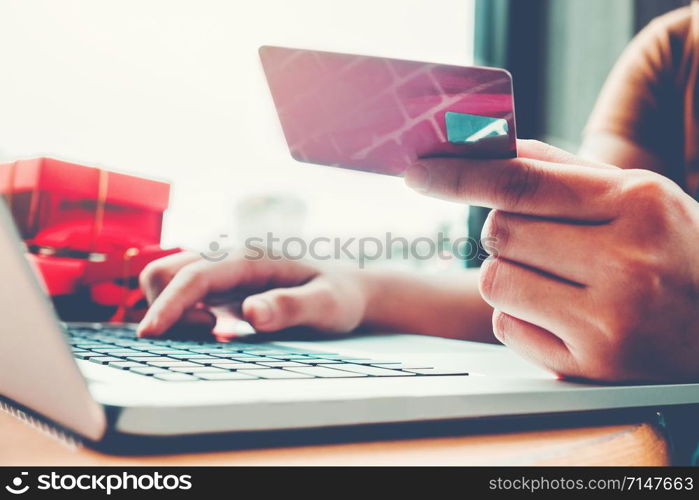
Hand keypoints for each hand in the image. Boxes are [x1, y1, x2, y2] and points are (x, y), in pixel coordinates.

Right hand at [137, 251, 368, 337]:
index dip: (169, 305)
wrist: (346, 289)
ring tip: (214, 330)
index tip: (150, 335)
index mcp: (251, 257)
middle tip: (210, 332)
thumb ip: (292, 307)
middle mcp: (229, 258)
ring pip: (167, 280)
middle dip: (166, 307)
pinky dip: (179, 313)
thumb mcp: (327, 306)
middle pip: (166, 272)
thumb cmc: (339, 296)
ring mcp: (222, 272)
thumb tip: (251, 313)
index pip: (195, 276)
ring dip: (171, 309)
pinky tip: (213, 329)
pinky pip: (181, 294)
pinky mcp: (221, 287)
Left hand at [405, 140, 698, 381]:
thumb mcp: (641, 195)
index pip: (521, 183)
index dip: (459, 175)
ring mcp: (608, 323)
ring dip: (510, 275)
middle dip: (506, 232)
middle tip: (544, 240)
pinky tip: (562, 314)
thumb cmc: (677, 251)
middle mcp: (625, 264)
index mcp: (637, 205)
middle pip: (498, 234)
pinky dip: (520, 317)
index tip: (417, 172)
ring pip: (495, 282)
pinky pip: (506, 328)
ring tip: (558, 279)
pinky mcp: (591, 367)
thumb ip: (564, 169)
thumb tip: (490, 147)